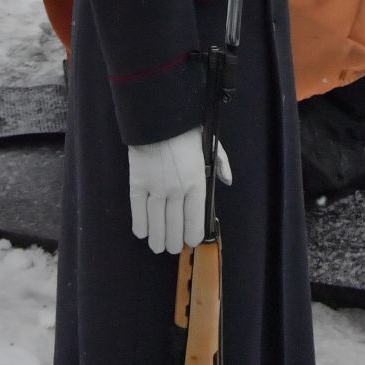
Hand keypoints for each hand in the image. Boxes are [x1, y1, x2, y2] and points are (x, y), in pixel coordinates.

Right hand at [127, 129, 230, 252]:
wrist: (159, 117)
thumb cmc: (187, 129)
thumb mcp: (211, 143)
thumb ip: (221, 163)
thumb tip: (227, 181)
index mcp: (196, 183)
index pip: (195, 220)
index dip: (192, 235)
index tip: (190, 240)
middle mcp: (177, 191)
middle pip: (175, 227)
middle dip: (174, 242)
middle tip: (172, 247)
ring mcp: (156, 189)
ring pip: (157, 224)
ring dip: (157, 239)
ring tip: (158, 246)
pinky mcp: (137, 185)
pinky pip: (138, 212)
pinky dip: (140, 226)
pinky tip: (143, 233)